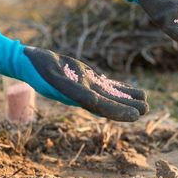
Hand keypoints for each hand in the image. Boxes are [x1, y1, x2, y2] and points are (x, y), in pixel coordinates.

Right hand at [0, 30, 147, 121]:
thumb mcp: (53, 74)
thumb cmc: (38, 67)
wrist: (31, 62)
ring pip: (110, 95)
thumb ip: (68, 85)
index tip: (134, 115)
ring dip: (128, 98)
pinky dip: (120, 89)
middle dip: (127, 106)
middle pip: (109, 103)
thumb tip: (89, 99)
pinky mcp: (87, 80)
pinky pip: (106, 86)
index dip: (118, 111)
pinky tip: (134, 91)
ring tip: (146, 100)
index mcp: (75, 96)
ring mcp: (86, 87)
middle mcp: (83, 95)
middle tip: (147, 109)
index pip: (100, 106)